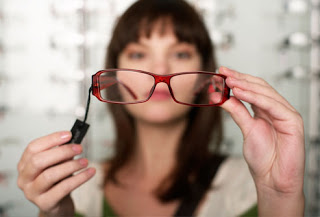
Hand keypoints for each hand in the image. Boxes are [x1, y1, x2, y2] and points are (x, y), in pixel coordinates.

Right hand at [17, 131, 95, 215]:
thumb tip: (73, 142)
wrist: (58, 205)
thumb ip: (61, 154)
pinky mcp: (45, 203)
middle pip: (38, 161)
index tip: (69, 135)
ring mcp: (32, 193)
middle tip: (79, 148)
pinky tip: (90, 172)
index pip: (33, 148)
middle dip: (62, 152)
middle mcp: (24, 179)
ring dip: (71, 165)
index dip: (51, 139)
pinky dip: (80, 178)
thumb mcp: (57, 165)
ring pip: (50, 175)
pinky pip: (63, 188)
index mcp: (24, 165)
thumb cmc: (57, 182)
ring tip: (85, 161)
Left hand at [219, 67, 304, 214]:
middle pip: (259, 87)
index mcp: (266, 110)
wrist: (272, 180)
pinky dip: (255, 97)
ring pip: (265, 93)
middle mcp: (277, 109)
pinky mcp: (293, 121)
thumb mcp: (246, 129)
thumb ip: (236, 111)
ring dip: (245, 85)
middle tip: (223, 73)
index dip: (237, 79)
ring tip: (228, 81)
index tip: (221, 73)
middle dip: (240, 78)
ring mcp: (286, 114)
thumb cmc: (262, 158)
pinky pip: (272, 105)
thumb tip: (222, 96)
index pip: (252, 88)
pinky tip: (240, 92)